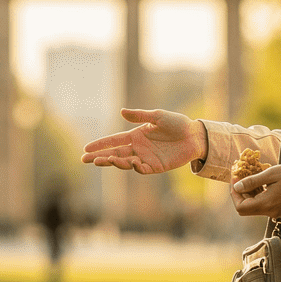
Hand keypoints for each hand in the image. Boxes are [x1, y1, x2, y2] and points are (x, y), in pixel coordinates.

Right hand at [82, 109, 205, 174]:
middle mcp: (138, 148)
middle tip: (85, 160)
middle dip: (100, 157)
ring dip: (115, 162)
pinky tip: (131, 161)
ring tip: (107, 159)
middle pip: (115, 154)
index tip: (86, 149)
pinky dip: (135, 167)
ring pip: (125, 162)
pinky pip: (142, 169)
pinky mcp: (156, 167)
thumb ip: (140, 116)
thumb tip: (121, 112)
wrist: (195, 135)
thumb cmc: (178, 123)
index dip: (100, 144)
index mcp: (136, 135)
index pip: (114, 141)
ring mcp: (146, 158)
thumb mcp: (158, 116)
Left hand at [232, 162, 280, 217]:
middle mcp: (269, 212)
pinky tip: (258, 184)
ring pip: (252, 207)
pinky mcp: (277, 209)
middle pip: (245, 209)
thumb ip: (252, 182)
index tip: (234, 180)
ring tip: (248, 178)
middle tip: (238, 178)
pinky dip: (256, 196)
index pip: (240, 207)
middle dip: (239, 194)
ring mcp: (274, 212)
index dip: (234, 194)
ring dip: (247, 194)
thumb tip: (237, 187)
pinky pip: (261, 205)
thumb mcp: (270, 174)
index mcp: (266, 204)